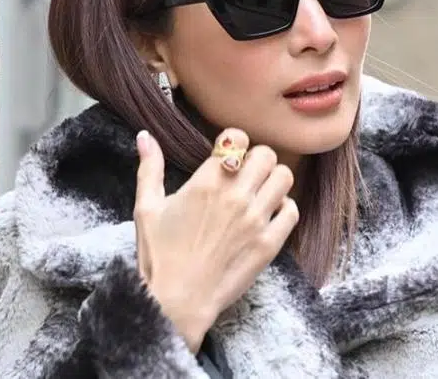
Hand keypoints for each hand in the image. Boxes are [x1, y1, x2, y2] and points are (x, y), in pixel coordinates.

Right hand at [133, 129, 298, 352]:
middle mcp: (236, 196)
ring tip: (259, 191)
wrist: (177, 302)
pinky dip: (283, 208)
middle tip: (244, 173)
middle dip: (255, 159)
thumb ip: (150, 167)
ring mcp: (256, 220)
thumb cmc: (159, 256)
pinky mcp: (269, 244)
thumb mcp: (146, 208)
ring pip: (284, 177)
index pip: (236, 138)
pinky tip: (268, 214)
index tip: (227, 153)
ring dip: (272, 180)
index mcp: (206, 183)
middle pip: (265, 154)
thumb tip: (145, 136)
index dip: (233, 142)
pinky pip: (292, 211)